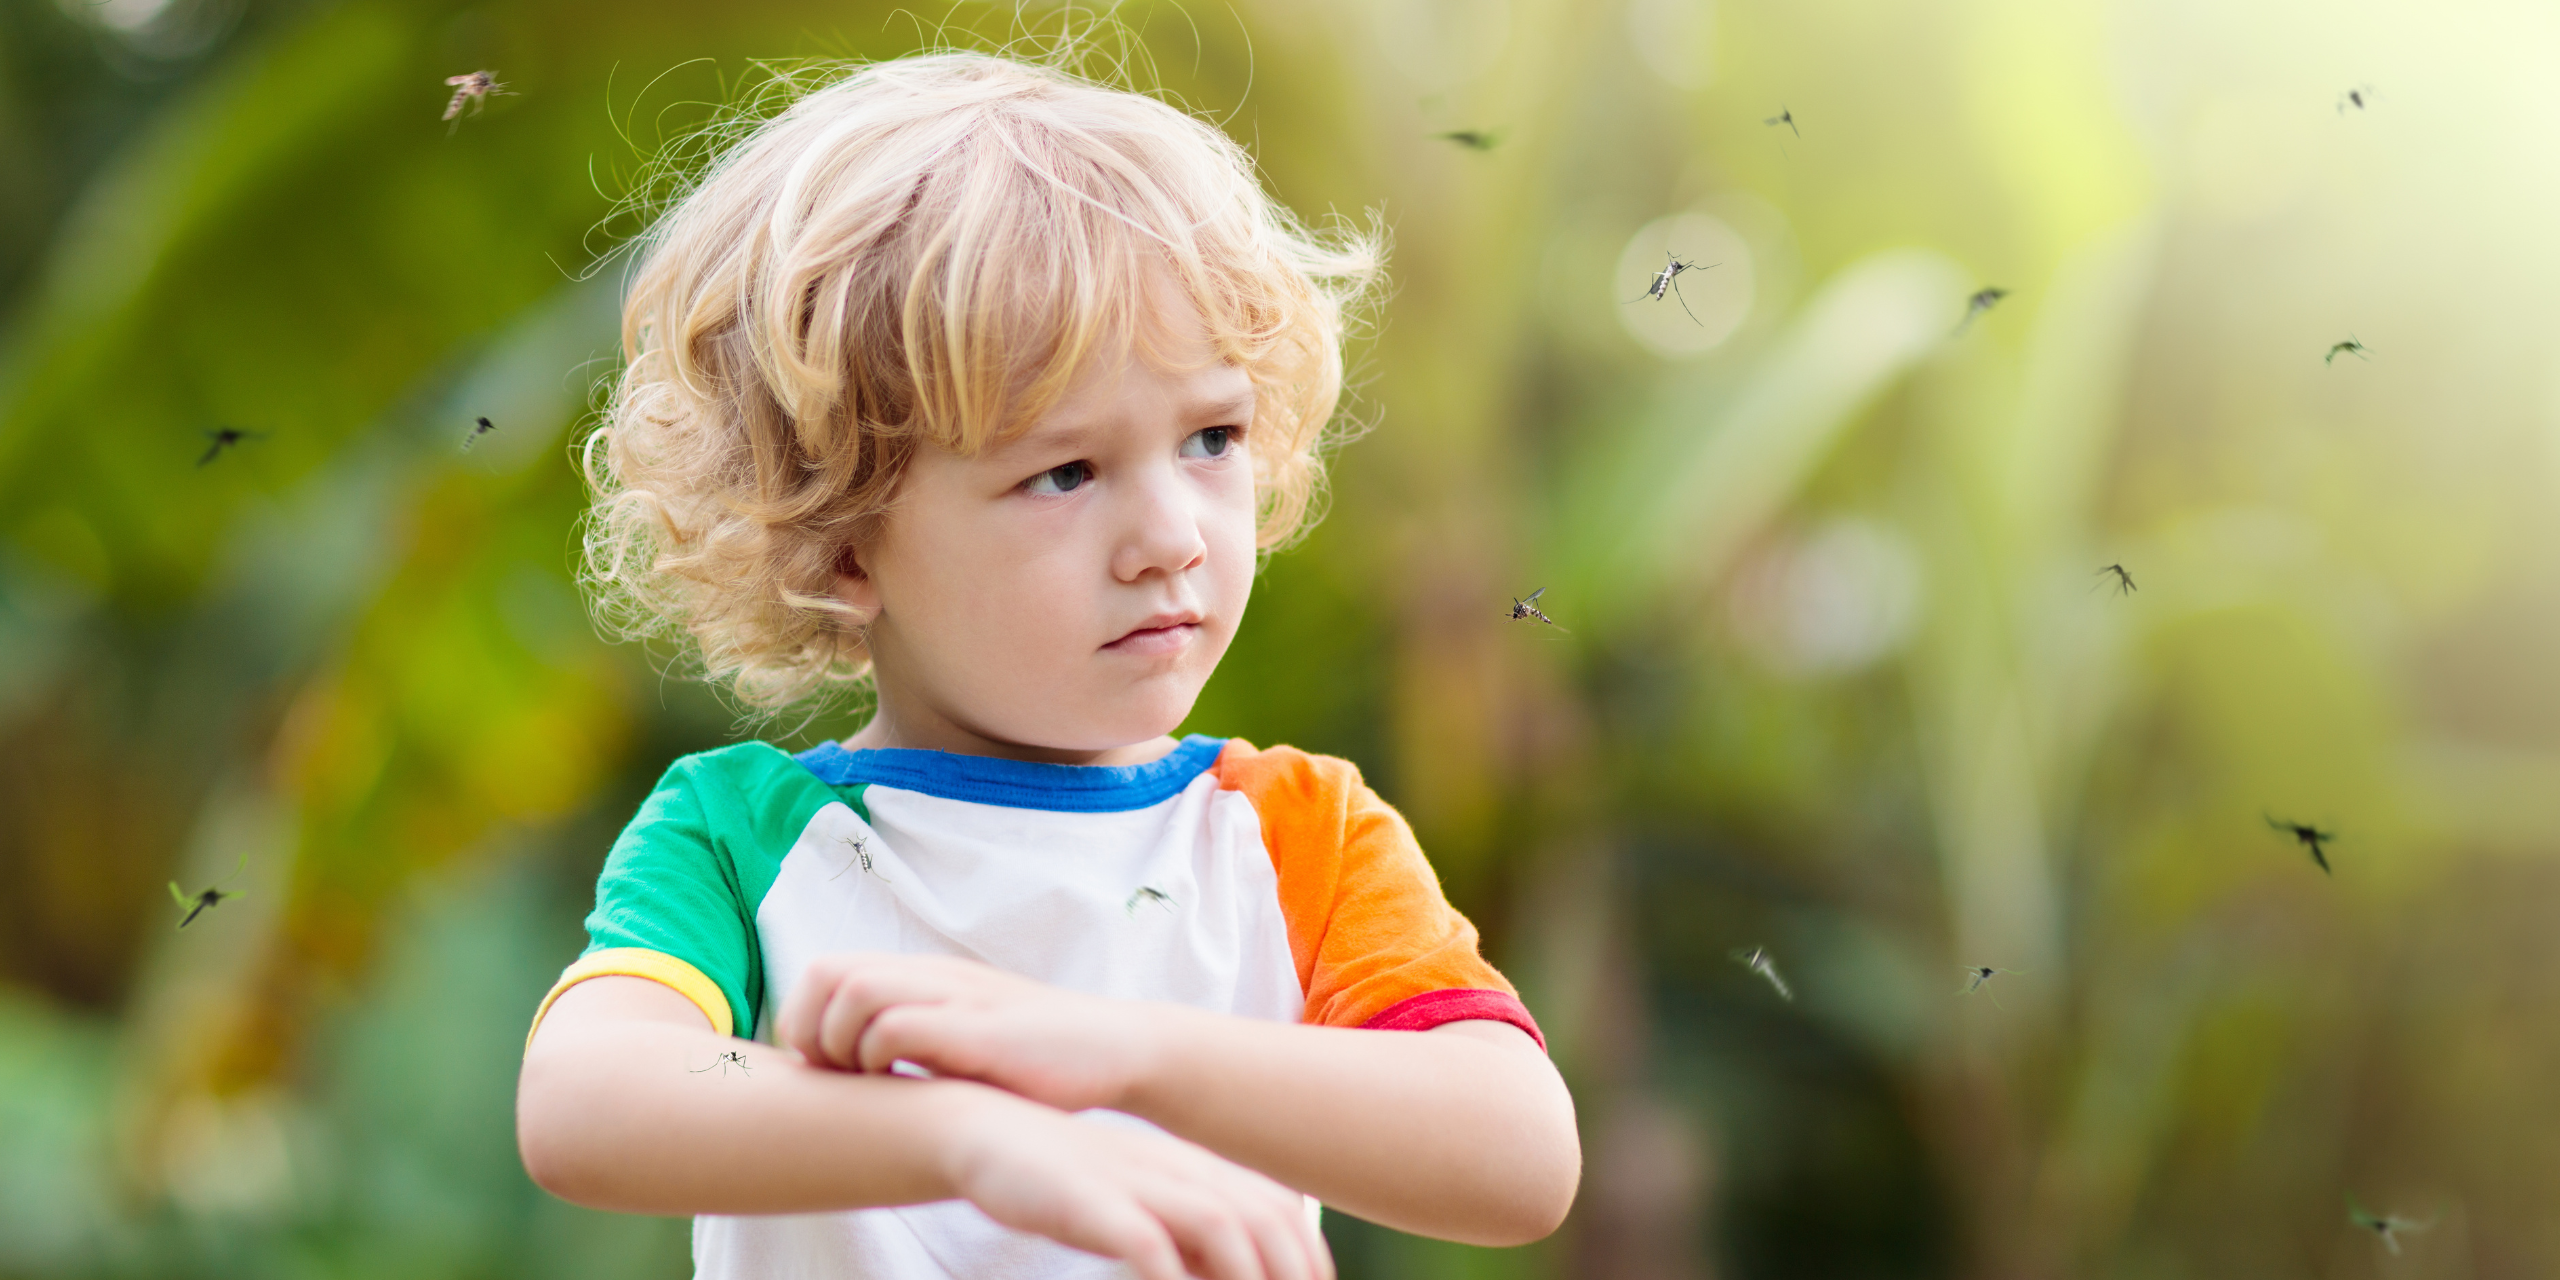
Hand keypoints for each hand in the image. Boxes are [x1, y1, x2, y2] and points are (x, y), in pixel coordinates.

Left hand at [776, 952, 1168, 1110]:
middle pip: (829, 973)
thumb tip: (850, 1078)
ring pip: (858, 991)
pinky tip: (902, 1087)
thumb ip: (914, 1043)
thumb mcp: (963, 1042)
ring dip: (842, 1042)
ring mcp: (958, 997)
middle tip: (830, 1076)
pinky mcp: (981, 1030)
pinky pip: (902, 1026)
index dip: (802, 1017)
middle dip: (809, 1029)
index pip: (826, 970)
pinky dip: (882, 1056)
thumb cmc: (1036, 1059)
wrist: (1117, 1049)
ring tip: (864, 1080)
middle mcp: (933, 976)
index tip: (817, 1068)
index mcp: (923, 977)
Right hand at [943, 1097, 1332, 1279]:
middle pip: (1265, 1220)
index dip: (1308, 1256)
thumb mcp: (1137, 1204)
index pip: (1278, 1210)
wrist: (985, 1132)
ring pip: (1222, 1229)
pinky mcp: (1093, 1202)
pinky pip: (1149, 1247)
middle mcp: (1177, 1171)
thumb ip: (1185, 1236)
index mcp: (1194, 1170)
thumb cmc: (1066, 1180)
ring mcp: (1138, 1183)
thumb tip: (1227, 1271)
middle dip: (1290, 1274)